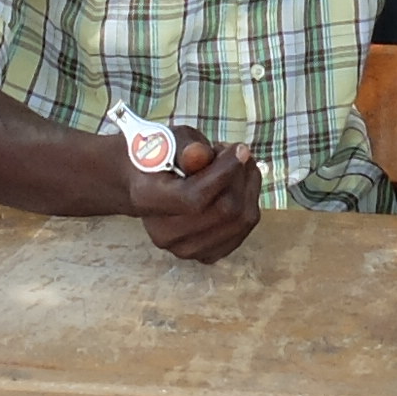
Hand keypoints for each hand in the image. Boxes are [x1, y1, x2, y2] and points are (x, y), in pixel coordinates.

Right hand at [126, 127, 264, 263]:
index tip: (239, 149)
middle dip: (241, 175)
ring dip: (249, 186)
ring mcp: (185, 249)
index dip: (224, 172)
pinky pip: (245, 229)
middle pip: (225, 210)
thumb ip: (186, 146)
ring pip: (241, 220)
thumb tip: (201, 154)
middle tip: (235, 152)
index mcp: (147, 200)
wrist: (147, 185)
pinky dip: (249, 203)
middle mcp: (163, 233)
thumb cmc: (161, 156)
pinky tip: (237, 186)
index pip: (195, 197)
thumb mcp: (171, 140)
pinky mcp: (206, 255)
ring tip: (236, 166)